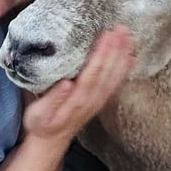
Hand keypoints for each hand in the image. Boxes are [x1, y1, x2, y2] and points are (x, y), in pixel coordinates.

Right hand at [23, 25, 135, 141]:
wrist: (51, 140)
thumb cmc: (42, 124)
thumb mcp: (38, 114)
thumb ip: (53, 99)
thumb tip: (66, 84)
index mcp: (78, 100)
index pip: (93, 73)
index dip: (102, 54)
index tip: (107, 35)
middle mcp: (92, 99)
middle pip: (108, 72)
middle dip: (116, 49)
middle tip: (122, 29)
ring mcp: (99, 100)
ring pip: (115, 76)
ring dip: (123, 56)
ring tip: (129, 37)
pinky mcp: (101, 99)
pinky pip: (116, 82)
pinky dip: (125, 68)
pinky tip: (131, 56)